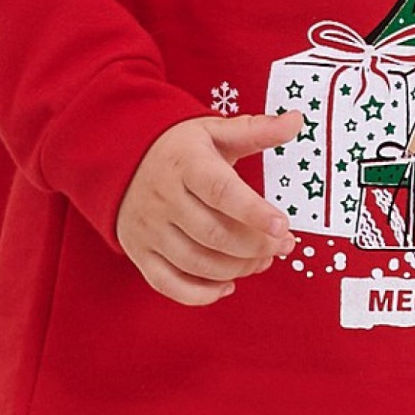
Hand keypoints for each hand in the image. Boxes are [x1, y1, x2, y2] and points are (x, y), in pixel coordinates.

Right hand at [116, 110, 302, 304]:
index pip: (221, 192)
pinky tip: (228, 284)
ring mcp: (149, 228)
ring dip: (237, 268)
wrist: (119, 156)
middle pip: (214, 234)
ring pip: (196, 262)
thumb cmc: (178, 148)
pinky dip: (201, 293)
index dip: (253, 212)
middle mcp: (164, 198)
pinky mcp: (139, 252)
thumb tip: (296, 121)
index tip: (282, 225)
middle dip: (256, 246)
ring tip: (262, 260)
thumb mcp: (213, 131)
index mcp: (185, 164)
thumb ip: (256, 130)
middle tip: (282, 245)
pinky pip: (169, 284)